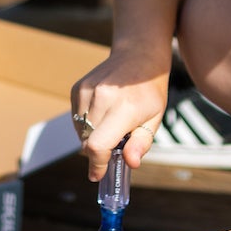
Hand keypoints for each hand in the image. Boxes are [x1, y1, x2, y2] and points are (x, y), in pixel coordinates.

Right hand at [70, 48, 169, 181]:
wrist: (137, 55)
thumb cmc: (149, 91)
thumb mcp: (154, 118)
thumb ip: (141, 143)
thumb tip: (130, 163)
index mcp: (124, 109)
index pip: (98, 145)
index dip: (97, 164)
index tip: (97, 175)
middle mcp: (102, 99)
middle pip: (88, 142)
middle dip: (98, 151)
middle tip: (115, 145)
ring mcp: (86, 92)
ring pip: (80, 131)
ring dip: (92, 137)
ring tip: (111, 124)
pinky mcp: (77, 88)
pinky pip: (76, 118)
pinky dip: (86, 124)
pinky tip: (103, 113)